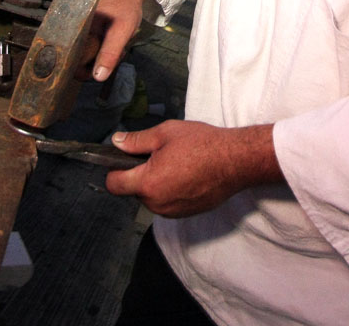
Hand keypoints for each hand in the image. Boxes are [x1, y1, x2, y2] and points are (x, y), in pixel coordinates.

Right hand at [77, 0, 149, 81]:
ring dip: (103, 56)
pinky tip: (113, 41)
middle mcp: (74, 30)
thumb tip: (98, 77)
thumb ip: (110, 54)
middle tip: (116, 53)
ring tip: (117, 45)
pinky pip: (92, 47)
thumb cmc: (125, 7)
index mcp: (77, 30)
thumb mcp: (121, 32)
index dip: (85, 71)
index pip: (72, 62)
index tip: (101, 70)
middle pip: (80, 61)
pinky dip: (103, 49)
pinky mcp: (85, 31)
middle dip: (99, 63)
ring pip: (88, 55)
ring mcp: (79, 30)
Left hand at [106, 120, 281, 216]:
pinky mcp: (185, 214)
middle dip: (140, 174)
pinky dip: (170, 190)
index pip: (114, 184)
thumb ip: (136, 141)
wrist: (234, 161)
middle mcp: (157, 203)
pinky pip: (167, 203)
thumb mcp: (165, 133)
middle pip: (133, 190)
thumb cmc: (201, 144)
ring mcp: (172, 211)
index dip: (114, 170)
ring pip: (151, 197)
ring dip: (156, 183)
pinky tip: (186, 174)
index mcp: (147, 182)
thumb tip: (117, 142)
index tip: (122, 159)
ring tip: (176, 163)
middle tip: (159, 155)